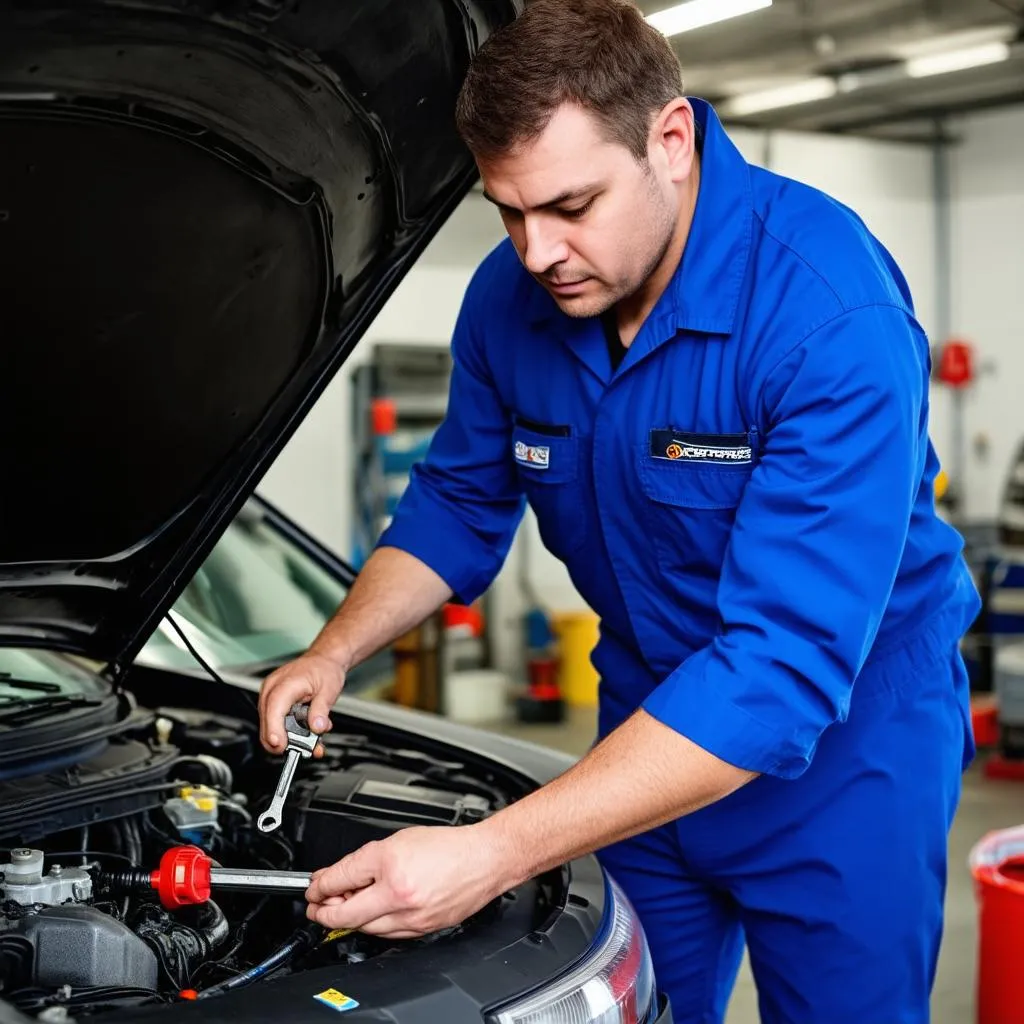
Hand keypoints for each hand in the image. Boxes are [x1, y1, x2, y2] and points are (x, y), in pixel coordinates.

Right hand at [258, 651, 346, 755]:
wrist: (324, 660)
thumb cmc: (324, 669)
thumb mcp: (329, 689)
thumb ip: (321, 710)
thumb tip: (317, 727)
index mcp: (285, 682)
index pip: (273, 709)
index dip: (274, 729)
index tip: (280, 745)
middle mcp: (272, 688)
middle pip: (268, 721)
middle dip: (284, 741)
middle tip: (307, 749)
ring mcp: (270, 695)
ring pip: (270, 725)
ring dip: (290, 738)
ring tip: (313, 741)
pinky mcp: (273, 702)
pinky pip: (275, 722)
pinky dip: (289, 732)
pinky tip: (306, 733)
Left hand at [304, 824, 512, 938]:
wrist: (484, 859)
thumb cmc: (449, 846)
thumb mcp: (400, 839)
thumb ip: (368, 860)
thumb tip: (342, 875)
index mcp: (390, 862)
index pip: (341, 877)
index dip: (320, 884)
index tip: (313, 887)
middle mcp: (398, 892)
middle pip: (345, 913)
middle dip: (324, 912)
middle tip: (315, 907)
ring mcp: (411, 915)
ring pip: (364, 928)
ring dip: (347, 920)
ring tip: (342, 909)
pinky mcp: (422, 929)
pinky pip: (387, 934)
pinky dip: (373, 926)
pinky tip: (369, 915)